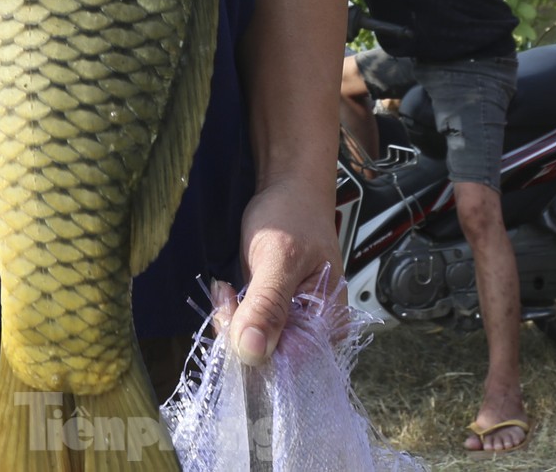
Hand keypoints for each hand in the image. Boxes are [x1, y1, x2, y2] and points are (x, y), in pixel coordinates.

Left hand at [228, 176, 341, 366]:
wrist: (288, 190)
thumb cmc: (293, 216)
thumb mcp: (278, 257)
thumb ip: (267, 305)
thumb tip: (252, 352)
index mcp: (329, 326)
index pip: (286, 366)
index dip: (251, 348)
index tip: (231, 310)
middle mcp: (314, 334)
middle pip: (266, 361)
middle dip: (236, 331)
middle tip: (226, 293)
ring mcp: (292, 328)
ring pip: (250, 349)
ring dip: (230, 320)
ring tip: (227, 288)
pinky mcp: (273, 319)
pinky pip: (245, 334)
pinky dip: (231, 315)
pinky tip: (228, 290)